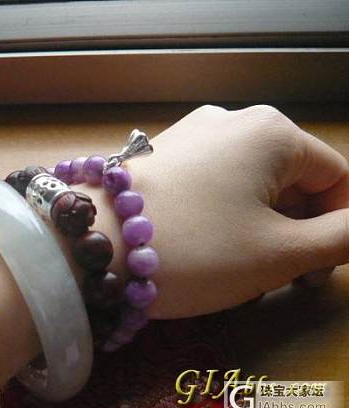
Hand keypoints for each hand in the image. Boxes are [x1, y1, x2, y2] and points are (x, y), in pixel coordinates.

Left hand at [74, 105, 348, 318]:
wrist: (90, 245)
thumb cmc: (193, 250)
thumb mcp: (279, 252)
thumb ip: (340, 238)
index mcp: (270, 131)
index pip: (335, 177)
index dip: (338, 227)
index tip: (317, 271)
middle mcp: (229, 121)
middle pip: (289, 179)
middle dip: (293, 230)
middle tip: (279, 280)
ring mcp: (188, 135)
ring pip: (248, 185)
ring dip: (256, 228)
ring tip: (236, 269)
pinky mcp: (158, 155)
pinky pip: (210, 185)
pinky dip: (220, 216)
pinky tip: (200, 246)